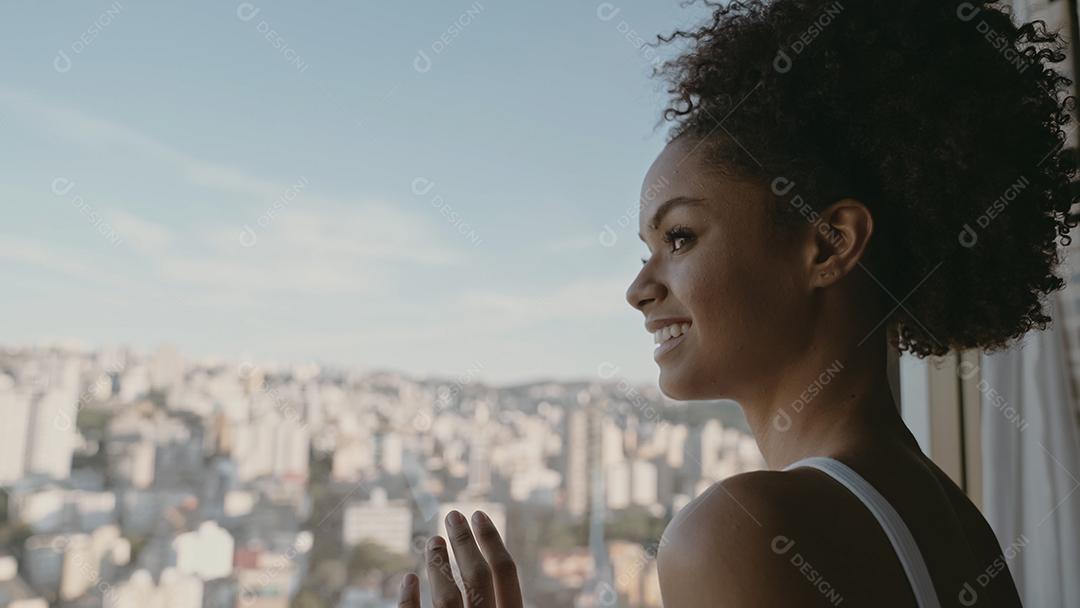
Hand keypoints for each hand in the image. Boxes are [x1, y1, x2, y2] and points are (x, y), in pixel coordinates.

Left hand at [398, 509, 522, 607]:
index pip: (505, 573)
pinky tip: (409, 579)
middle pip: (477, 577)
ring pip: (447, 598)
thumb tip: (498, 573)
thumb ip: (504, 603)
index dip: (493, 541)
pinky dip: (410, 599)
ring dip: (438, 564)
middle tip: (453, 515)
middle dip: (465, 542)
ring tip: (433, 541)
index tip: (479, 515)